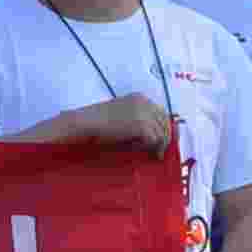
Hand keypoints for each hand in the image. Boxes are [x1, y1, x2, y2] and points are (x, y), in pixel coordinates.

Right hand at [37, 94, 173, 154]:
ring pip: (162, 132)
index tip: (162, 140)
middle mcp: (145, 102)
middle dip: (165, 138)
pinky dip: (150, 147)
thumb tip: (155, 133)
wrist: (85, 122)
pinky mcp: (141, 125)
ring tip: (153, 154)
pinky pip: (154, 139)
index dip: (164, 128)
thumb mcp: (122, 114)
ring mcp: (144, 113)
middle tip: (159, 151)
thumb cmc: (98, 121)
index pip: (162, 113)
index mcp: (140, 98)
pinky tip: (143, 152)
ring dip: (158, 145)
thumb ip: (138, 117)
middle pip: (166, 122)